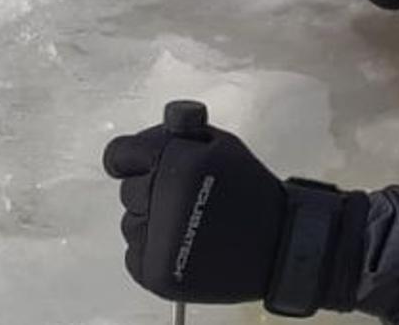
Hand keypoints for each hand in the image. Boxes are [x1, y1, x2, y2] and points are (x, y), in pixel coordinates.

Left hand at [103, 104, 288, 304]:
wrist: (279, 245)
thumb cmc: (250, 192)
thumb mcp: (221, 145)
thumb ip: (182, 130)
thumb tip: (157, 122)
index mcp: (174, 166)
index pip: (120, 154)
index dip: (131, 158)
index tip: (143, 165)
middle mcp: (160, 203)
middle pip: (128, 191)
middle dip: (151, 191)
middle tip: (188, 199)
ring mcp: (156, 242)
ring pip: (131, 224)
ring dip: (153, 223)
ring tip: (191, 226)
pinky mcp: (156, 274)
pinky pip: (135, 256)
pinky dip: (155, 253)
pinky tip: (185, 247)